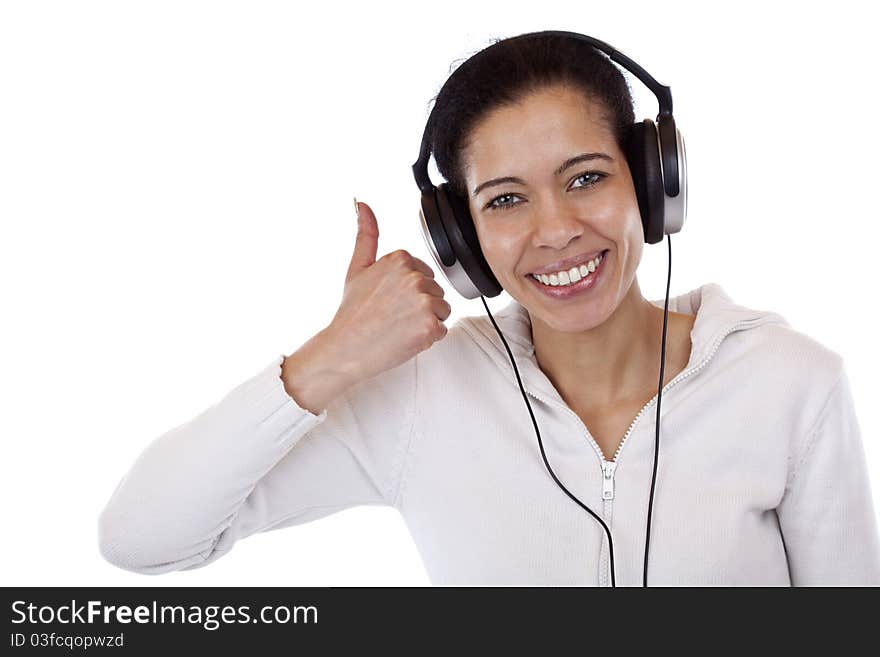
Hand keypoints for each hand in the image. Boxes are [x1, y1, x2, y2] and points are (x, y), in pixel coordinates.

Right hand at [324, 199, 451, 382]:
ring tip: (399, 327)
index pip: (425, 274)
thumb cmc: (352, 312)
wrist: (346, 348)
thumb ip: (366, 234)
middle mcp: (414, 277)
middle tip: (392, 315)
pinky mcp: (430, 326)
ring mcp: (424, 301)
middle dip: (419, 306)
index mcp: (400, 259)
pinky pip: (442, 330)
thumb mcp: (357, 268)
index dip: (409, 291)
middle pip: (436, 291)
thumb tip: (361, 203)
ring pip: (442, 310)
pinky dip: (427, 338)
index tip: (388, 299)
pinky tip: (405, 337)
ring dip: (425, 321)